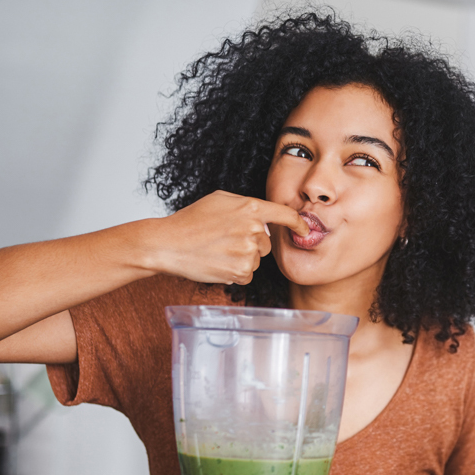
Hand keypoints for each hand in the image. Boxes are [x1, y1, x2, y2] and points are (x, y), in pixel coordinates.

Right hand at [142, 191, 307, 284]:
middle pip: (267, 244)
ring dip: (242, 259)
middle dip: (252, 244)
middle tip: (225, 240)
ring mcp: (248, 251)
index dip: (298, 223)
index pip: (285, 215)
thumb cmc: (191, 220)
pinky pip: (247, 275)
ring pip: (256, 260)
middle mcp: (253, 229)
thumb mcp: (220, 200)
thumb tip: (264, 218)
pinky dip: (235, 272)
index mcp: (250, 208)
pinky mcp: (240, 271)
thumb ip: (246, 205)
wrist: (168, 244)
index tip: (305, 229)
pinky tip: (217, 263)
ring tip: (218, 251)